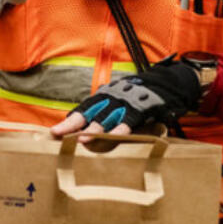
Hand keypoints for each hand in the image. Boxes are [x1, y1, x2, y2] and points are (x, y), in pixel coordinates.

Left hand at [51, 56, 201, 137]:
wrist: (169, 83)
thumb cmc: (141, 99)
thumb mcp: (121, 106)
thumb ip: (108, 119)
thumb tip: (89, 137)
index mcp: (104, 98)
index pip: (83, 111)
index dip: (69, 122)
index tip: (53, 133)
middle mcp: (112, 98)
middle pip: (88, 113)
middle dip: (72, 125)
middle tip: (57, 135)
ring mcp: (126, 101)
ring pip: (107, 118)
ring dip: (95, 129)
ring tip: (82, 140)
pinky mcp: (142, 107)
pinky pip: (131, 120)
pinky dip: (122, 129)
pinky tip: (115, 137)